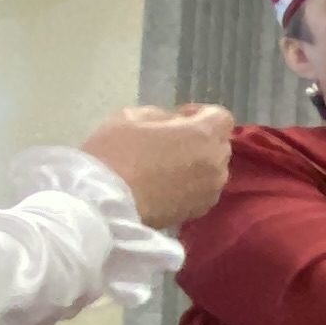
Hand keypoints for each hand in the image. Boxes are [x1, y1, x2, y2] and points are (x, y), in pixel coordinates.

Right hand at [81, 103, 233, 227]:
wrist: (104, 202)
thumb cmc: (116, 153)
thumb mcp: (132, 116)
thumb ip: (163, 116)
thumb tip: (176, 124)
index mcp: (204, 135)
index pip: (222, 117)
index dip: (202, 113)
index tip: (180, 117)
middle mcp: (216, 163)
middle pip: (219, 143)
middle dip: (200, 138)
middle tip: (171, 141)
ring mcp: (210, 190)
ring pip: (213, 169)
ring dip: (197, 163)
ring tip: (167, 165)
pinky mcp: (199, 211)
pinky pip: (203, 190)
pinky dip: (192, 184)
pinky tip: (166, 185)